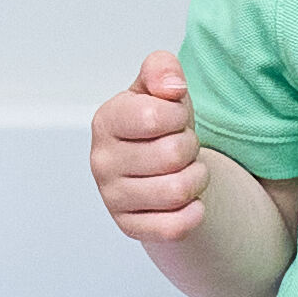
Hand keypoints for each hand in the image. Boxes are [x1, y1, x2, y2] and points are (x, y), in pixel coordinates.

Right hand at [92, 51, 212, 241]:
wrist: (160, 168)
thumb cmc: (160, 126)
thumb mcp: (160, 89)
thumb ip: (162, 69)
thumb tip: (171, 88)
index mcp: (106, 121)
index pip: (155, 116)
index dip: (178, 116)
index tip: (173, 118)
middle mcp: (101, 161)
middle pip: (172, 155)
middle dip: (191, 148)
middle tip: (182, 147)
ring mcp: (112, 198)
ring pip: (177, 192)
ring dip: (196, 179)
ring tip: (185, 170)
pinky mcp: (130, 227)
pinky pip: (174, 227)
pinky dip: (193, 212)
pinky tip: (187, 200)